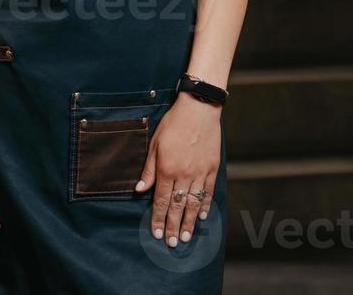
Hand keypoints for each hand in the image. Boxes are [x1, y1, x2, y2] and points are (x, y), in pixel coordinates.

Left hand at [134, 95, 220, 246]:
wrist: (199, 109)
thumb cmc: (174, 124)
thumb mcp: (155, 143)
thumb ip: (149, 169)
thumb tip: (140, 189)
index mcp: (167, 168)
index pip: (160, 200)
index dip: (157, 218)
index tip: (156, 233)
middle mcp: (184, 174)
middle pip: (177, 206)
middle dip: (172, 226)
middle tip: (172, 243)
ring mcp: (199, 172)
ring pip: (193, 203)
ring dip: (189, 222)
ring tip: (186, 237)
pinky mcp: (212, 168)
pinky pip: (208, 192)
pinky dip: (205, 205)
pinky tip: (202, 217)